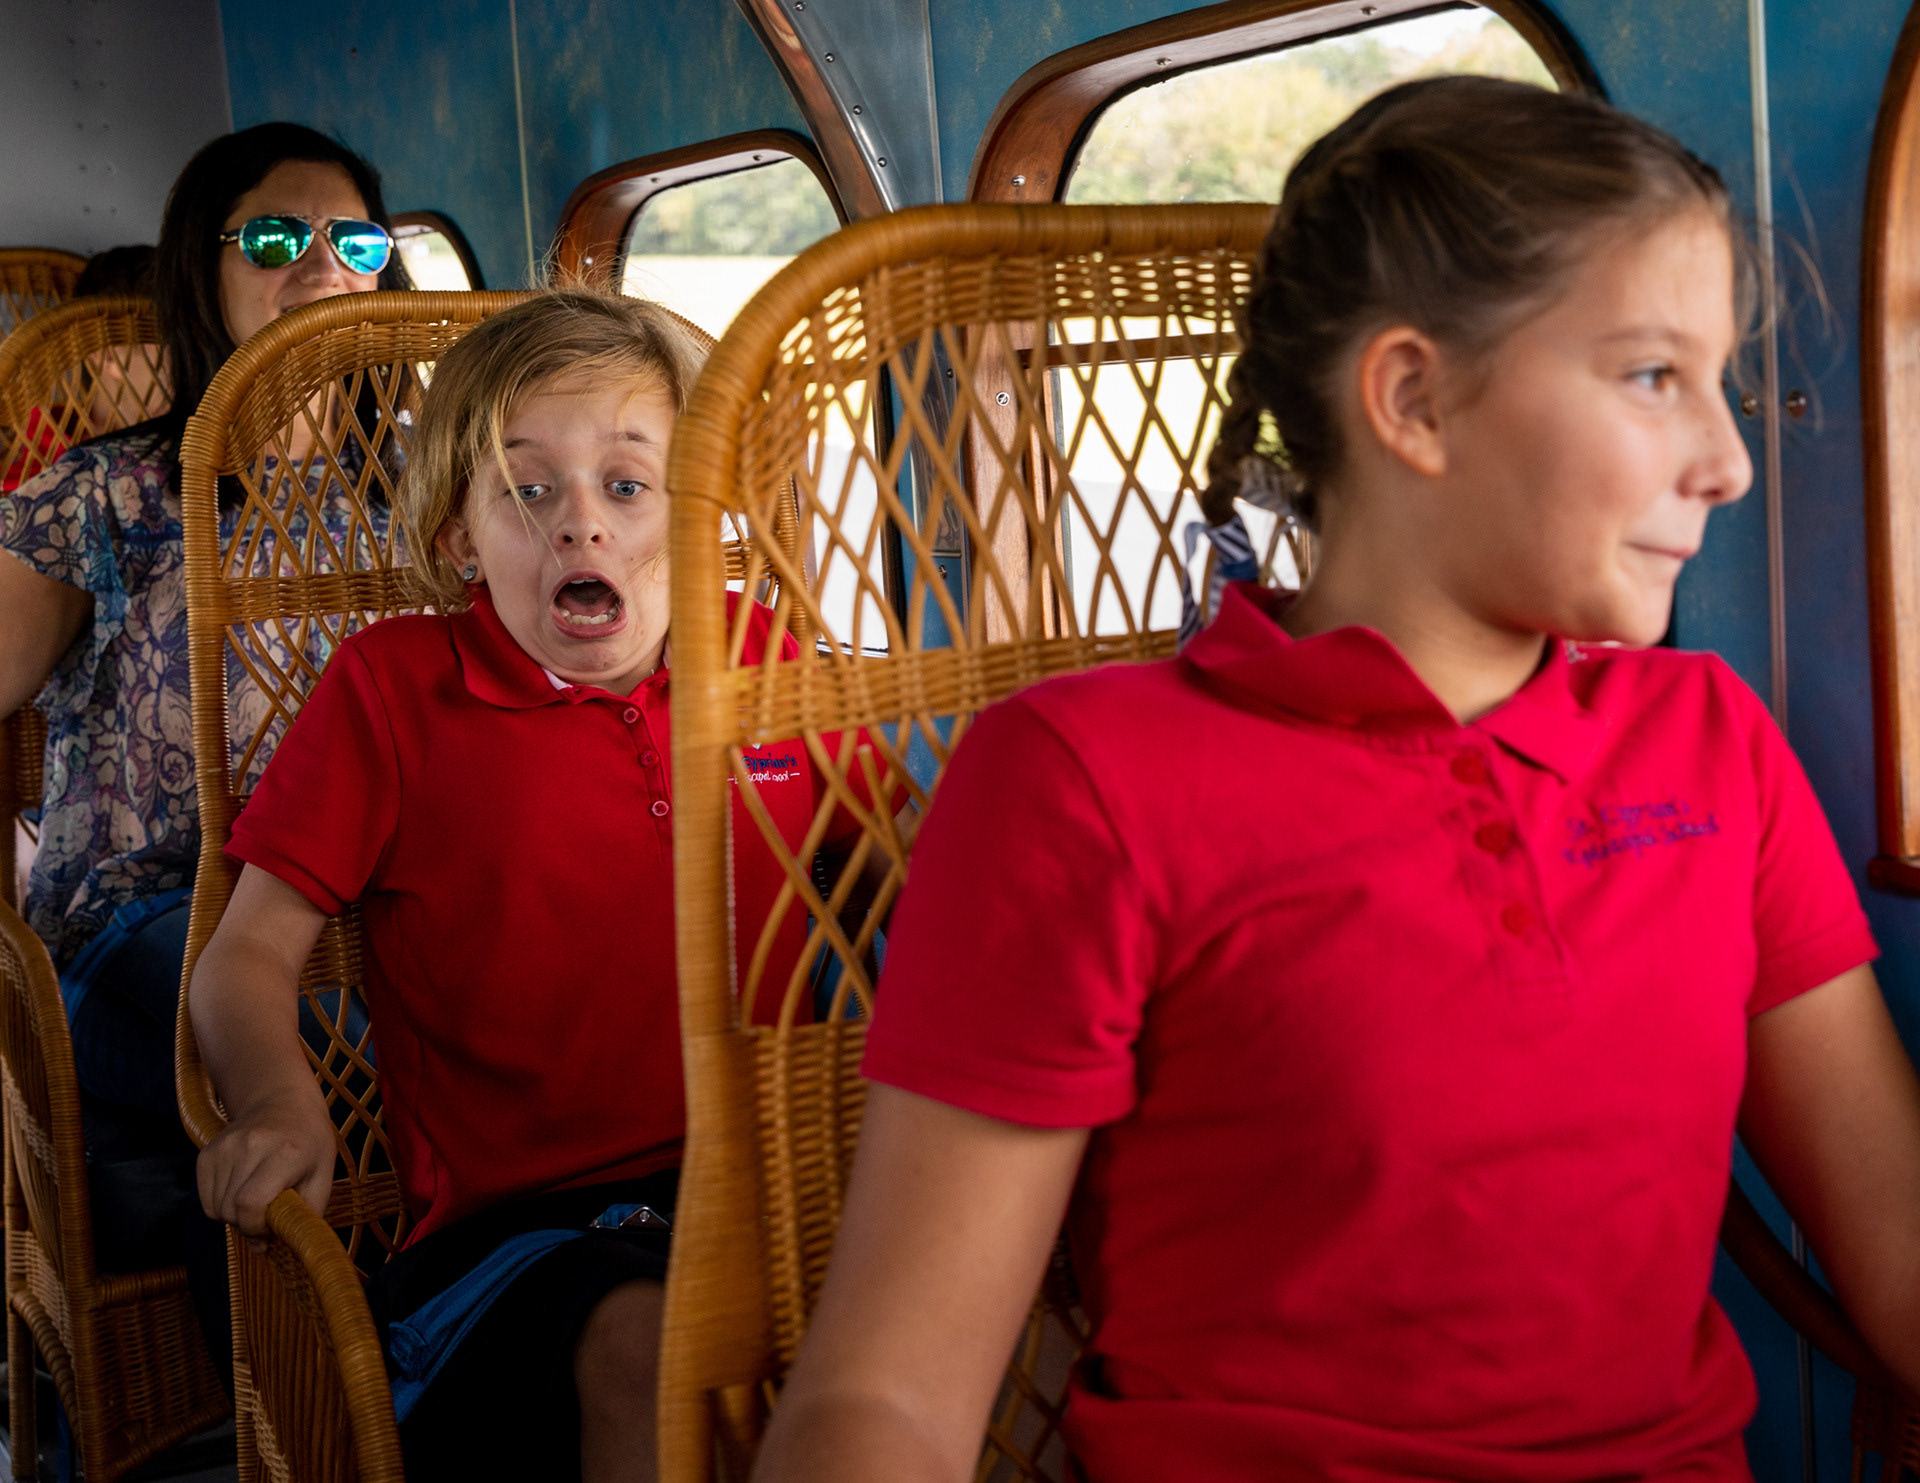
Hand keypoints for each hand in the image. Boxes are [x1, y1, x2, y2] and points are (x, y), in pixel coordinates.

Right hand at [196, 1084, 335, 1235]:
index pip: (250, 1204)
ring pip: (215, 1208)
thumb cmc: (309, 1143)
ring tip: (257, 1197)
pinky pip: (205, 1199)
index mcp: (285, 1152)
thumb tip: (262, 1249)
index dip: (255, 1227)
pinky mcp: (207, 1152)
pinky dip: (221, 1205)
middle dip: (248, 1224)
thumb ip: (302, 1217)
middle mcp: (250, 1146)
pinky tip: (242, 1189)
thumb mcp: (323, 1176)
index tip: (271, 1227)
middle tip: (268, 1213)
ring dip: (235, 1216)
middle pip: (231, 1210)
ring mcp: (224, 1147)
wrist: (283, 1102)